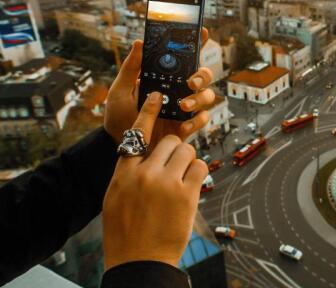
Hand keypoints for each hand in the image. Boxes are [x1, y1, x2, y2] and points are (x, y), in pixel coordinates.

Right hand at [102, 94, 208, 269]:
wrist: (140, 261)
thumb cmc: (126, 230)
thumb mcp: (116, 197)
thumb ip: (128, 172)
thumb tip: (141, 156)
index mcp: (124, 173)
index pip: (137, 133)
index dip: (148, 111)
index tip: (157, 95)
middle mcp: (145, 174)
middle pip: (170, 141)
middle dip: (176, 151)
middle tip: (174, 169)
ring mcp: (167, 183)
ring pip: (188, 151)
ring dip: (188, 162)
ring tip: (182, 181)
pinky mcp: (187, 194)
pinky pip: (201, 167)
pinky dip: (199, 174)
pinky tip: (191, 187)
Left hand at [105, 28, 215, 147]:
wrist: (122, 145)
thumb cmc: (119, 115)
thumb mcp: (120, 90)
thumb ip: (130, 68)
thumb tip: (139, 42)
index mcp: (166, 76)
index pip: (186, 56)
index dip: (197, 42)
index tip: (202, 32)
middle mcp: (180, 89)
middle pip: (204, 75)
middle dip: (203, 75)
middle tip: (190, 81)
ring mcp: (185, 107)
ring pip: (208, 96)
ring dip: (199, 99)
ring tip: (182, 106)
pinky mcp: (186, 126)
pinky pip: (202, 119)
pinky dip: (196, 121)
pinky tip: (183, 125)